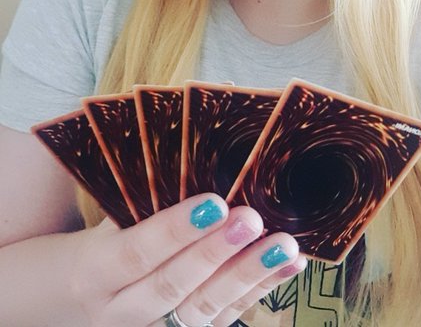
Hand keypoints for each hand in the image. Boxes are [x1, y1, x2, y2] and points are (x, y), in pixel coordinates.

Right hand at [70, 193, 305, 326]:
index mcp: (95, 273)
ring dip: (248, 277)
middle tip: (252, 220)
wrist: (73, 298)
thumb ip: (142, 204)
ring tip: (284, 246)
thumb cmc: (99, 244)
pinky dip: (259, 291)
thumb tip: (196, 166)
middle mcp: (120, 311)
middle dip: (217, 253)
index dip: (175, 231)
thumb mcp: (105, 223)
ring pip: (202, 311)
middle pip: (172, 287)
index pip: (136, 253)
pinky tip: (290, 266)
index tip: (215, 203)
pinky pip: (223, 319)